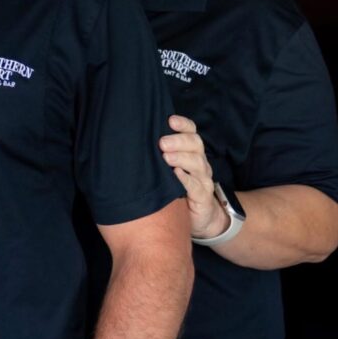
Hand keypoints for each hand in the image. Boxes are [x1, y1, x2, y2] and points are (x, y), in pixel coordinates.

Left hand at [159, 115, 227, 238]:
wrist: (200, 218)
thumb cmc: (178, 188)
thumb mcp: (168, 170)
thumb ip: (159, 155)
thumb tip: (133, 141)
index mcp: (191, 152)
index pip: (191, 132)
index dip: (183, 124)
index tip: (170, 120)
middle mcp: (199, 163)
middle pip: (195, 144)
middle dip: (179, 141)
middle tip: (162, 143)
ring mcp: (203, 179)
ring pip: (198, 163)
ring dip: (181, 158)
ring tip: (166, 158)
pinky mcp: (203, 197)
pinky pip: (197, 186)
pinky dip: (186, 179)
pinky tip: (177, 174)